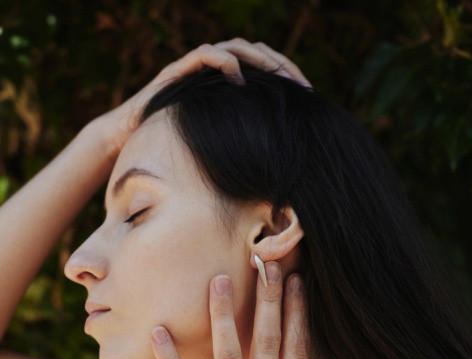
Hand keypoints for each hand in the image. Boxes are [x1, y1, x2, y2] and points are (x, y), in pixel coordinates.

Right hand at [95, 39, 310, 162]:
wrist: (128, 137)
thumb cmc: (170, 144)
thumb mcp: (213, 143)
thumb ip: (237, 140)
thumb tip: (272, 163)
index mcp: (227, 84)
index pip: (265, 70)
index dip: (288, 79)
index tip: (309, 99)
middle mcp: (214, 70)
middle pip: (257, 52)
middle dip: (283, 67)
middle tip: (302, 88)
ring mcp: (196, 66)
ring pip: (236, 47)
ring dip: (261, 60)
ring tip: (278, 78)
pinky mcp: (179, 70)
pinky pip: (207, 55)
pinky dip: (225, 63)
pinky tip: (240, 80)